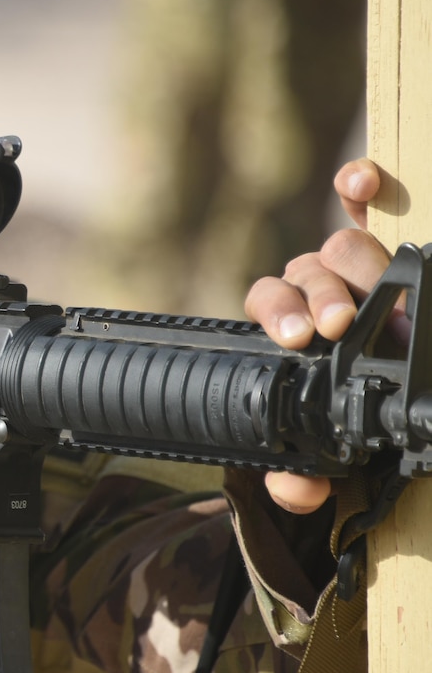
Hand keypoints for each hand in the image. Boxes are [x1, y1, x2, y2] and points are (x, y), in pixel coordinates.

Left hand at [243, 159, 397, 512]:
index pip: (269, 299)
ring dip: (354, 266)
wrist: (404, 389)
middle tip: (337, 328)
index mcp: (297, 326)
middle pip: (307, 270)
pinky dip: (359, 184)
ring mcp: (356, 261)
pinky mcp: (388, 242)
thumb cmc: (365, 405)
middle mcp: (321, 287)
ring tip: (376, 304)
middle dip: (320, 297)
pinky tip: (359, 185)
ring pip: (340, 243)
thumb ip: (309, 471)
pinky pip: (364, 199)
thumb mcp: (340, 445)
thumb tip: (295, 489)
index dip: (279, 312)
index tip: (298, 339)